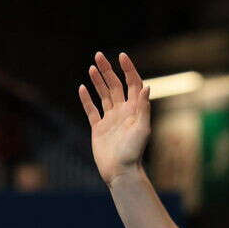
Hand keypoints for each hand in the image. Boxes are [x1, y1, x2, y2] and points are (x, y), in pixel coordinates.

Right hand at [78, 52, 150, 185]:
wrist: (121, 172)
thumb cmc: (134, 153)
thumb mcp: (142, 129)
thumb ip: (143, 108)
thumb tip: (146, 87)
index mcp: (135, 110)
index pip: (132, 84)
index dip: (128, 69)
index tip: (121, 56)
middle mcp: (123, 112)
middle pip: (115, 86)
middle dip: (108, 70)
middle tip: (98, 55)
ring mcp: (110, 120)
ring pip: (103, 95)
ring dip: (98, 81)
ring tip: (92, 67)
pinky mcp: (99, 128)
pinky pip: (91, 110)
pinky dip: (86, 99)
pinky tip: (82, 88)